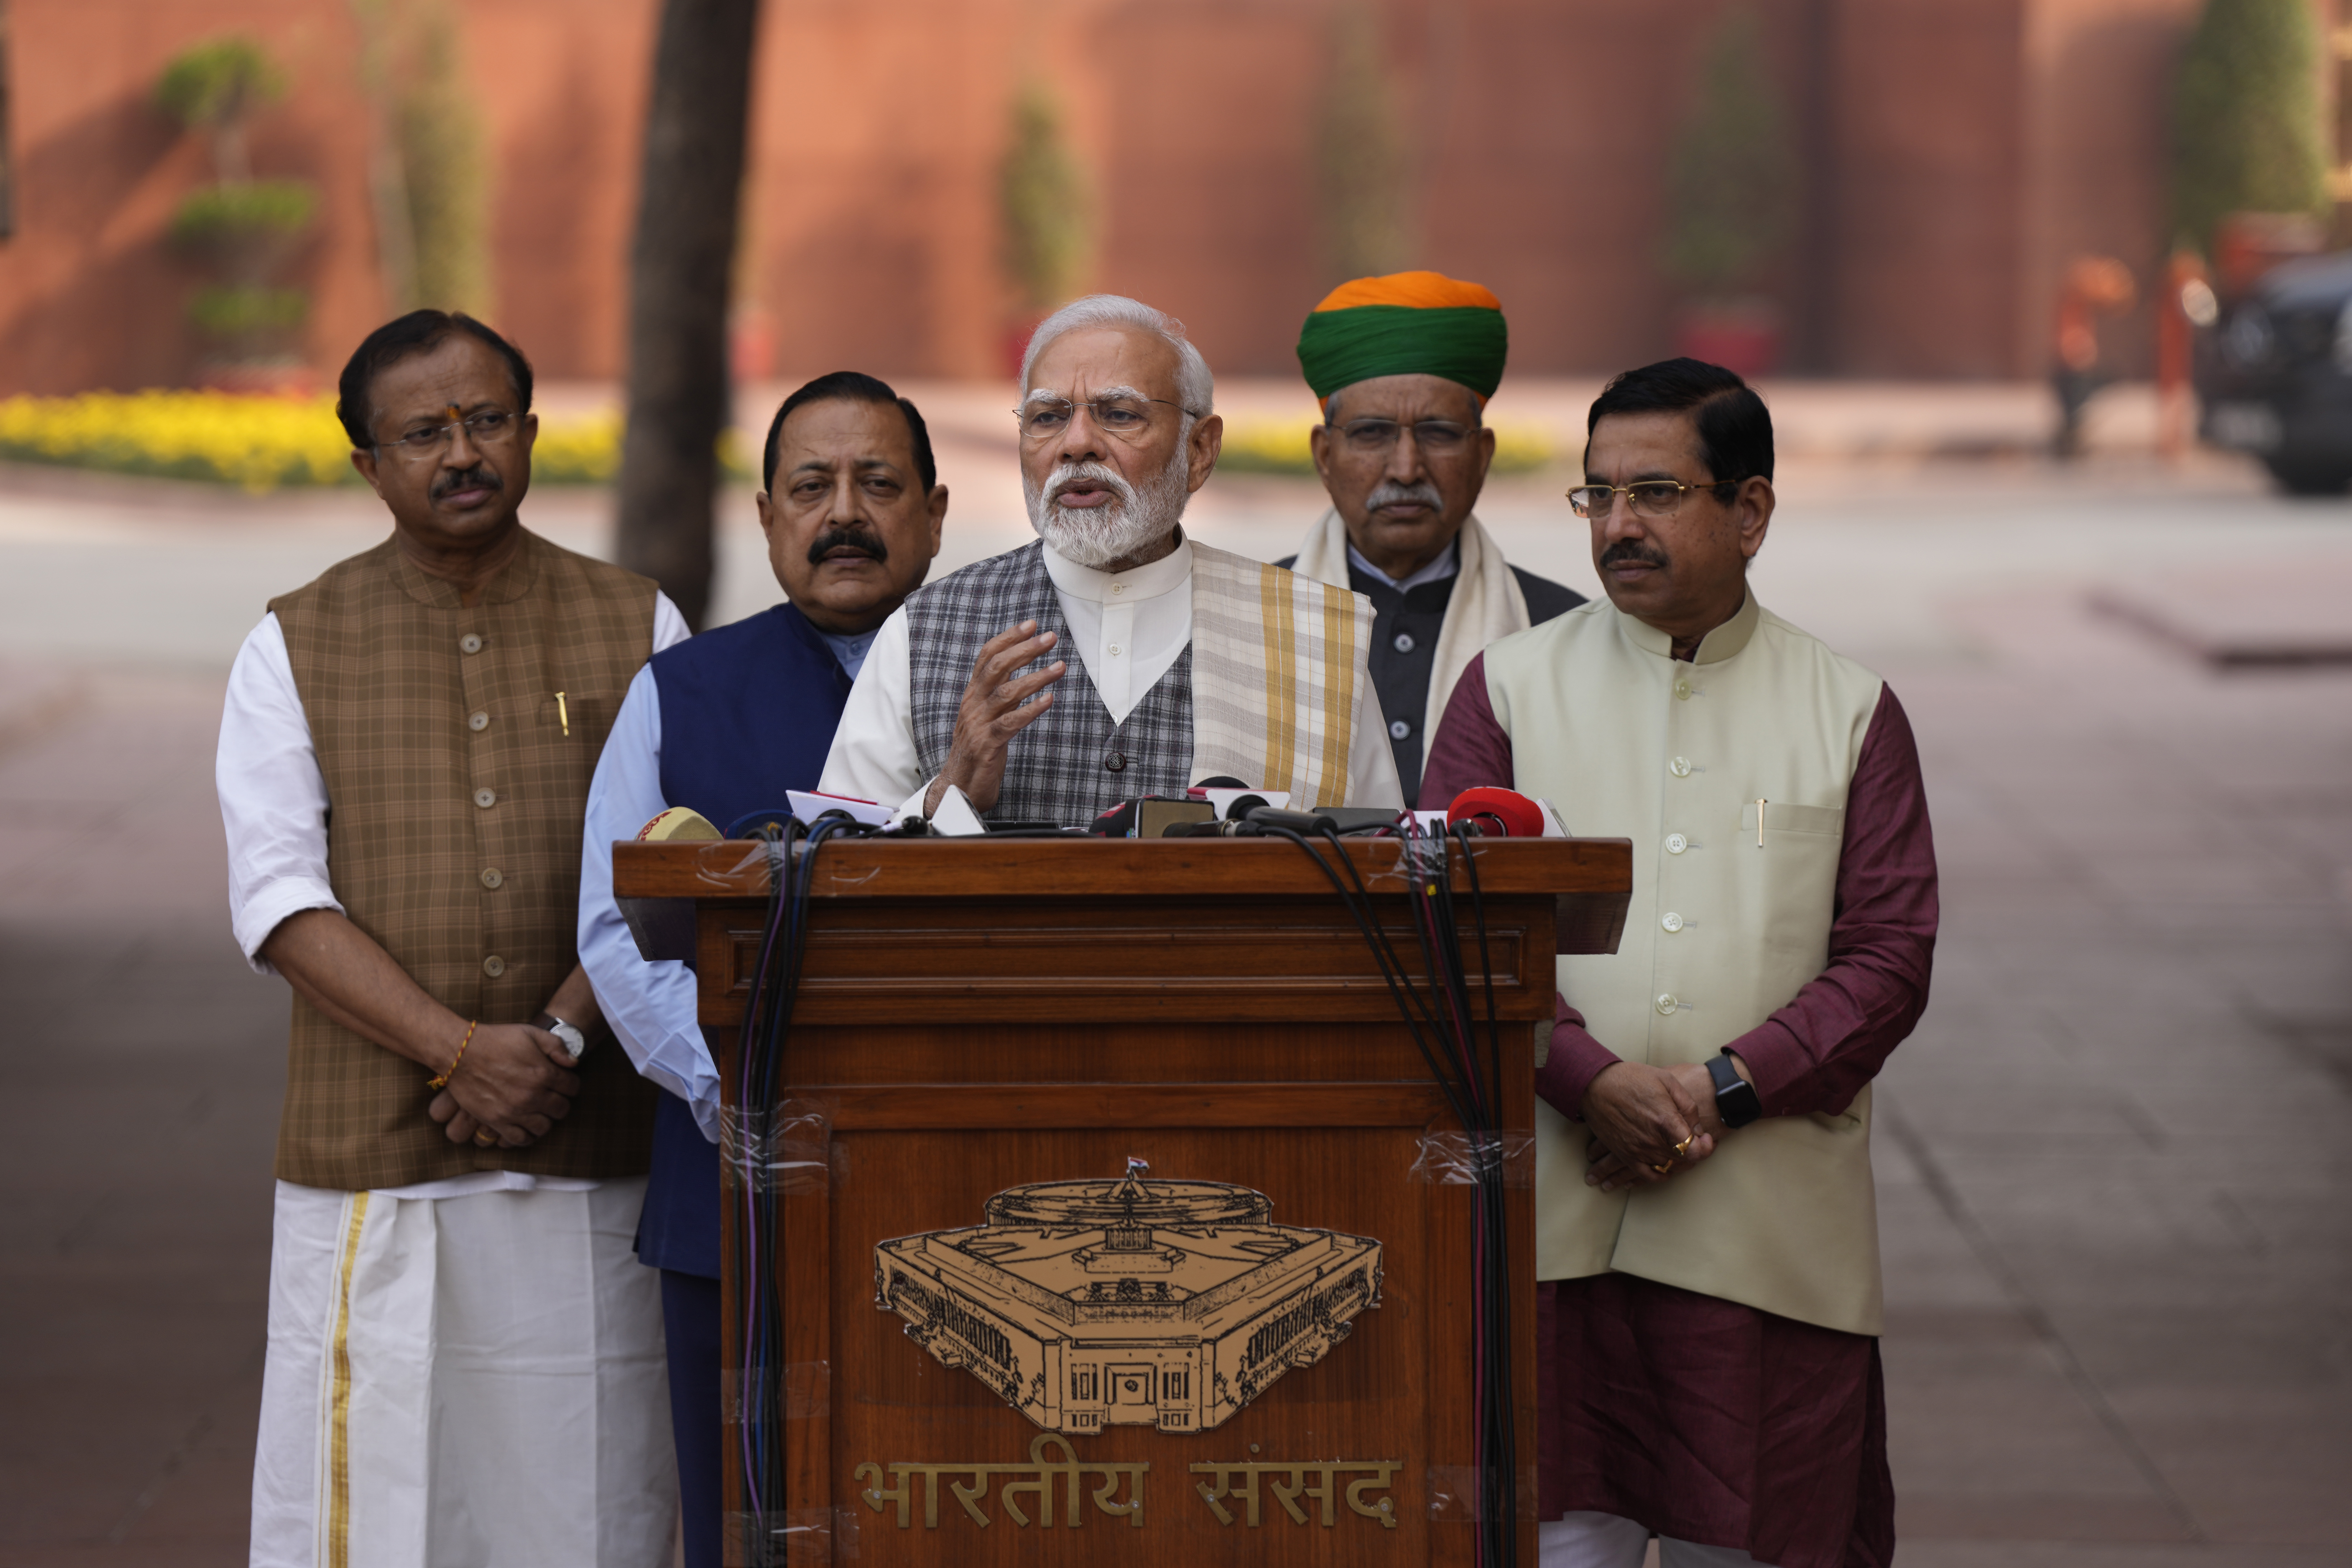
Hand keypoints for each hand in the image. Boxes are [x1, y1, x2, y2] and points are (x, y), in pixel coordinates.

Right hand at [436, 1024, 580, 1145]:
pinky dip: (526, 1136)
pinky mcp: (496, 1120)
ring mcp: (514, 1111)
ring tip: (540, 1112)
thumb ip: (556, 1046)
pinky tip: (526, 1127)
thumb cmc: (496, 1040)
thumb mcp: (530, 1033)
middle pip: (561, 1109)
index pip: (572, 1087)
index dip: (571, 1084)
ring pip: (543, 1127)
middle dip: (560, 1103)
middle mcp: (532, 1095)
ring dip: (545, 1120)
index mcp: (543, 1073)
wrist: (460, 1051)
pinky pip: (519, 1139)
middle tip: (552, 1097)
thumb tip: (573, 1062)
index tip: (564, 1082)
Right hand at [924, 621, 1066, 815]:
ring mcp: (978, 724)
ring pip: (1006, 693)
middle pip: (997, 668)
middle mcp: (973, 704)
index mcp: (973, 694)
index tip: (1031, 625)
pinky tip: (1049, 700)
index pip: (987, 656)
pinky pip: (1010, 723)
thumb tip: (1021, 669)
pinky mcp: (986, 745)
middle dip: (1025, 650)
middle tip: (1050, 638)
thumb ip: (999, 693)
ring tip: (1059, 667)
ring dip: (1036, 677)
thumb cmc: (978, 748)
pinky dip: (1031, 710)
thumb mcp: (986, 715)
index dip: (1008, 638)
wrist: (960, 786)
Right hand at [1579, 1061, 1718, 1192]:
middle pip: (1682, 1159)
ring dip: (1678, 1161)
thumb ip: (1687, 1105)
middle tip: (1695, 1140)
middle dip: (1694, 1150)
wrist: (1594, 1085)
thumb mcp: (1666, 1080)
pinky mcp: (1625, 1154)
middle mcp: (1652, 1140)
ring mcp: (1637, 1150)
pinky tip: (1664, 1169)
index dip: (1705, 1147)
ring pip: (1667, 1167)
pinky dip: (1658, 1175)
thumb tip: (1698, 1128)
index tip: (1706, 1138)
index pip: (1694, 1149)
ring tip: (1680, 1149)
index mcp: (1665, 1121)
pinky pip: (1646, 1175)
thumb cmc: (1631, 1078)